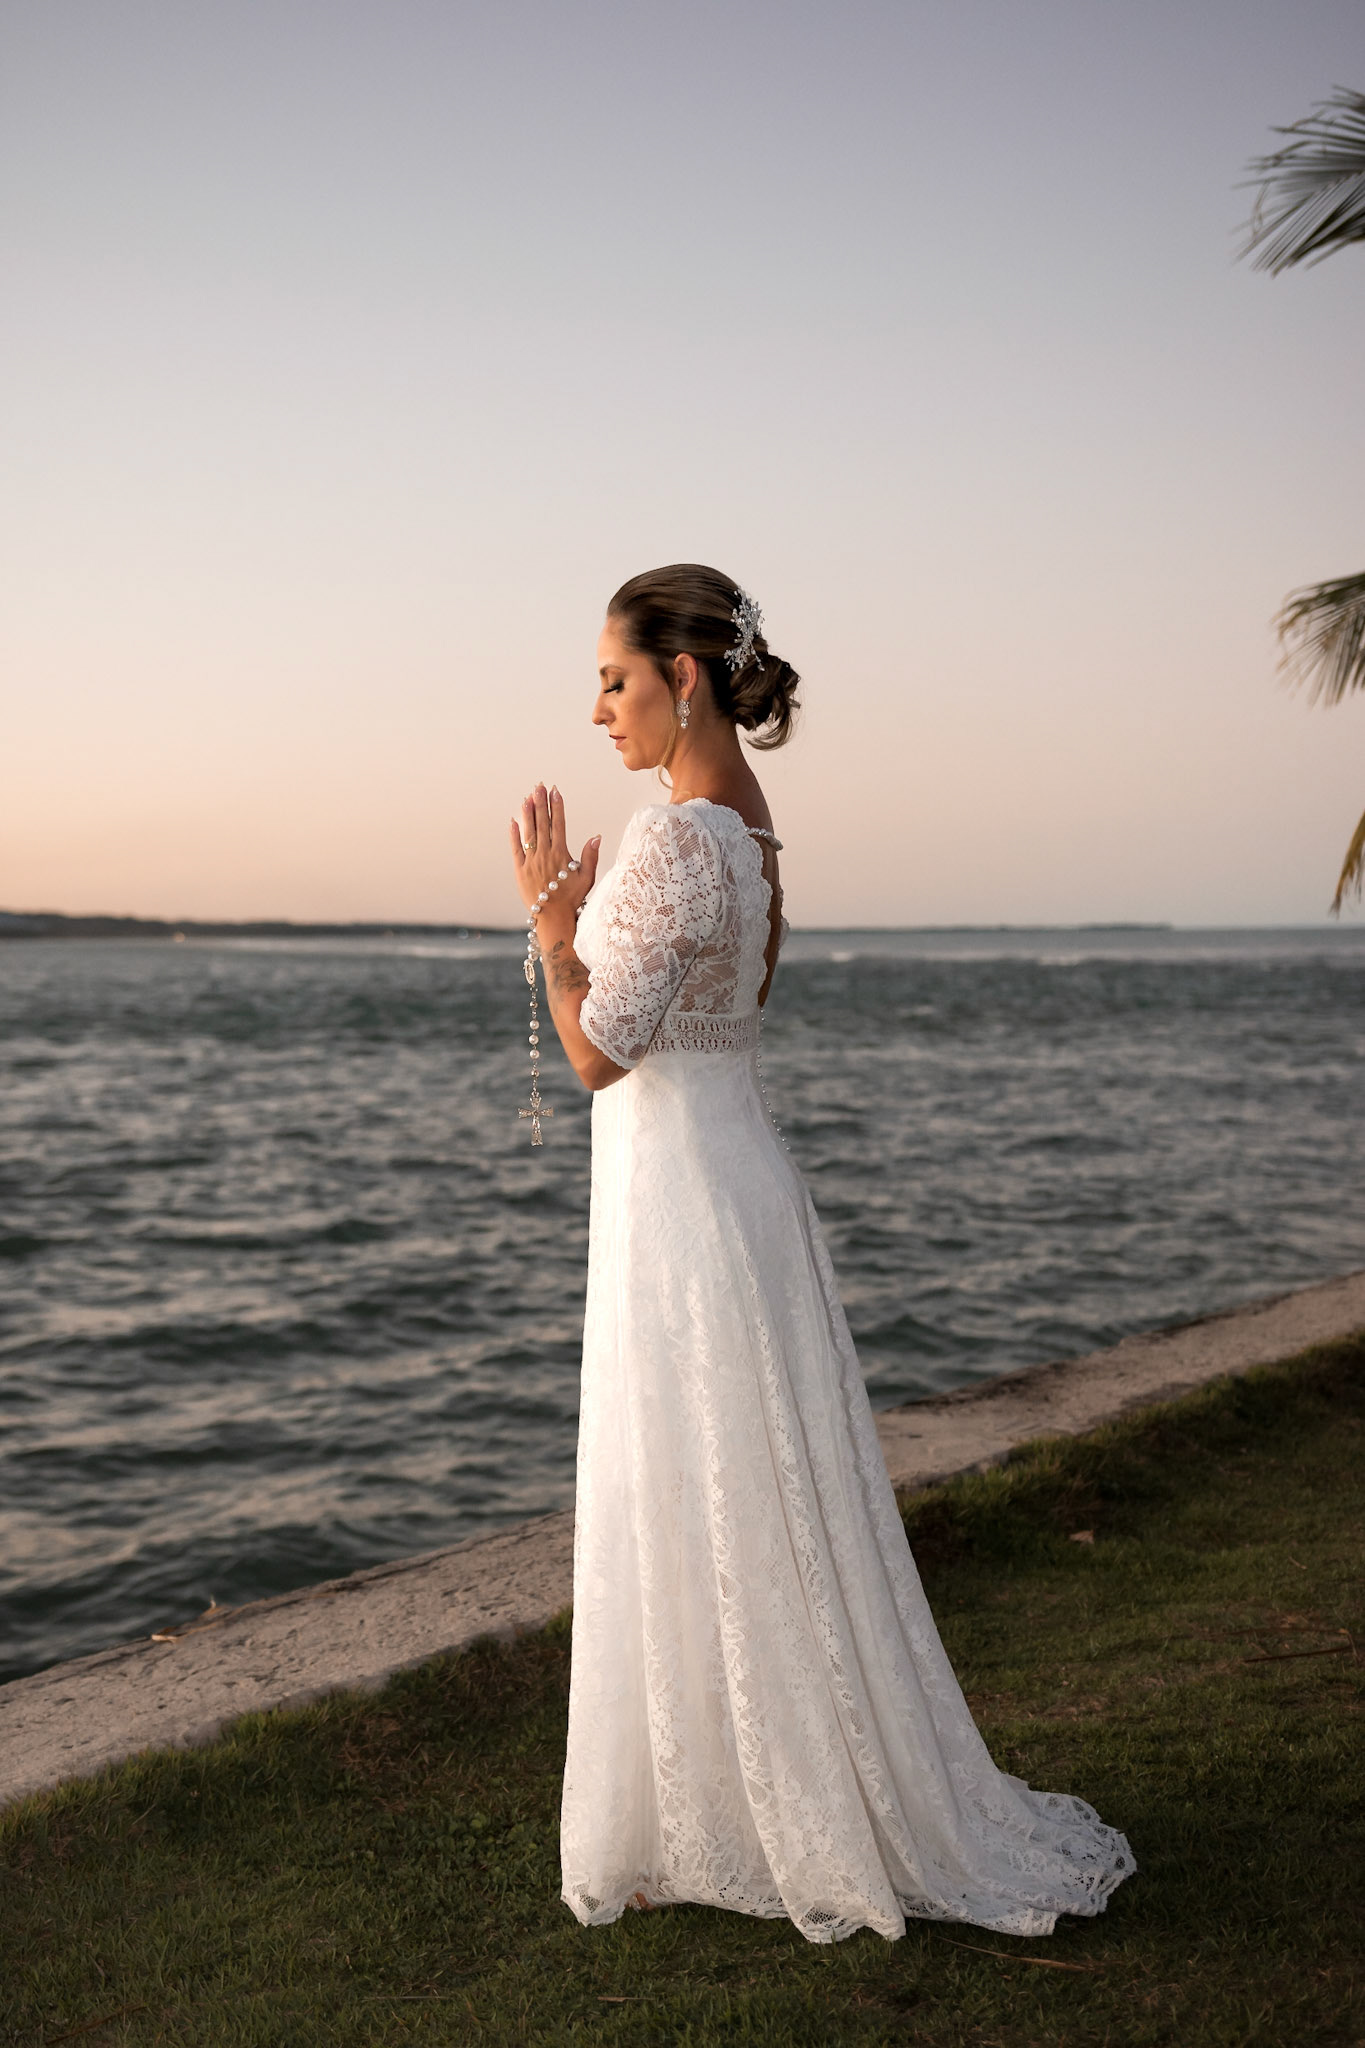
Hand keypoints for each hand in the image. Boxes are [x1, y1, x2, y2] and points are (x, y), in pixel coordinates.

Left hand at [509, 783, 600, 922]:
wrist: (553, 917)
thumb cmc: (572, 898)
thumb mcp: (587, 878)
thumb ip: (591, 856)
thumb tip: (596, 837)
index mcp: (561, 854)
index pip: (558, 824)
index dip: (557, 806)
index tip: (555, 791)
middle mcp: (545, 854)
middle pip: (542, 823)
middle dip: (540, 803)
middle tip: (539, 786)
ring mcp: (531, 861)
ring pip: (529, 832)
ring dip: (528, 814)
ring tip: (527, 797)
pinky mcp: (519, 869)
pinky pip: (515, 848)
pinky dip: (514, 834)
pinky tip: (514, 821)